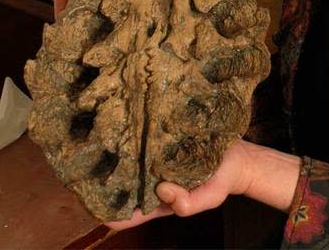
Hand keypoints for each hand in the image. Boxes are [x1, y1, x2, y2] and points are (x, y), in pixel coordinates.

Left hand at [104, 139, 300, 230]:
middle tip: (91, 154)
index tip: (89, 195)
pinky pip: (144, 137)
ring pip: (128, 157)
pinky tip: (129, 117)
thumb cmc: (221, 180)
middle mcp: (150, 178)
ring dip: (119, 147)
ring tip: (106, 130)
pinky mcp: (162, 139)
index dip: (104, 208)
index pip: (122, 212)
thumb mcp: (209, 198)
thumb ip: (188, 203)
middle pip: (118, 181)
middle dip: (104, 172)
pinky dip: (137, 131)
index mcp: (156, 199)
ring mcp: (154, 158)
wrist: (238, 156)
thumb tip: (162, 188)